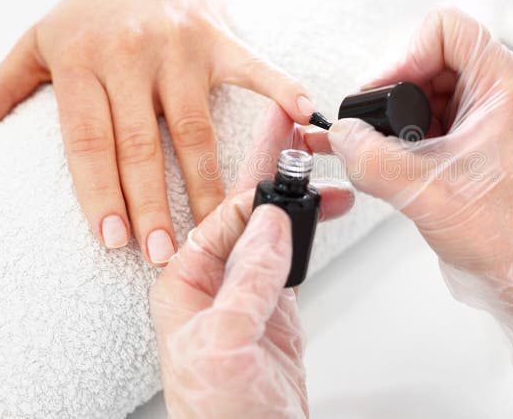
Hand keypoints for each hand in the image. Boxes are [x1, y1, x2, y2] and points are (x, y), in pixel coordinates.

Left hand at [0, 0, 314, 265]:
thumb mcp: (37, 42)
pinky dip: (279, 91)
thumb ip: (0, 89)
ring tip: (218, 224)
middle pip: (142, 143)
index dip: (100, 192)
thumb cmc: (92, 8)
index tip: (113, 237)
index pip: (88, 140)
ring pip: (194, 127)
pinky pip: (253, 70)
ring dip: (208, 180)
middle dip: (153, 204)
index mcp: (80, 61)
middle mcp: (128, 55)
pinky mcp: (220, 39)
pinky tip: (301, 118)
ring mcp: (179, 47)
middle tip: (164, 254)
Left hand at [151, 103, 352, 417]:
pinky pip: (292, 254)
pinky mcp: (276, 305)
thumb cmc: (217, 415)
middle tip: (297, 122)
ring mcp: (248, 290)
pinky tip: (321, 209)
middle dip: (274, 167)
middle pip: (247, 209)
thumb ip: (249, 277)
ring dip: (301, 197)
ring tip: (326, 164)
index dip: (257, 178)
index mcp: (186, 281)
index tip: (284, 145)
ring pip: (275, 227)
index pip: (224, 213)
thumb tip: (271, 222)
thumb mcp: (225, 340)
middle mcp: (215, 279)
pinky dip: (311, 228)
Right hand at [308, 7, 512, 386]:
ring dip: (400, 117)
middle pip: (431, 57)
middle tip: (379, 127)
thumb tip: (340, 136)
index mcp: (505, 85)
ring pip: (427, 88)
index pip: (446, 29)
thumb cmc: (508, 234)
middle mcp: (500, 92)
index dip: (405, 54)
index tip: (385, 92)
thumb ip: (371, 158)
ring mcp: (487, 115)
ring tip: (391, 151)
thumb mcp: (425, 192)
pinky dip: (407, 135)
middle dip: (397, 92)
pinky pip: (430, 116)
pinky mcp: (474, 138)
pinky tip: (401, 163)